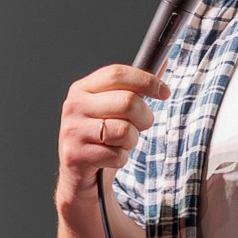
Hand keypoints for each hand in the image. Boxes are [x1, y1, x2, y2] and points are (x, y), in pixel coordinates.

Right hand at [56, 65, 169, 212]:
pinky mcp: (75, 155)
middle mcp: (74, 106)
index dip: (146, 81)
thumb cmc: (101, 138)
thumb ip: (134, 87)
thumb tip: (162, 62)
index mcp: (82, 88)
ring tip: (121, 143)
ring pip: (124, 131)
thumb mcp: (113, 109)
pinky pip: (116, 155)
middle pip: (127, 102)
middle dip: (144, 117)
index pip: (117, 74)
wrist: (80, 175)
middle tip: (142, 126)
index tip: (164, 92)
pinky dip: (120, 159)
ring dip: (131, 141)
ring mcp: (73, 131)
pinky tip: (110, 157)